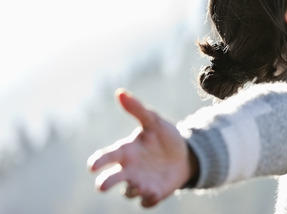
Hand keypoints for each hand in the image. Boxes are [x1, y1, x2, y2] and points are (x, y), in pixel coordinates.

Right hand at [87, 89, 192, 207]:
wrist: (186, 155)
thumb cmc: (164, 138)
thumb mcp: (154, 121)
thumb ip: (137, 109)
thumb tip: (120, 92)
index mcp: (125, 152)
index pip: (106, 157)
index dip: (98, 162)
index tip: (92, 166)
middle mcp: (128, 170)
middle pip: (111, 180)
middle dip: (105, 183)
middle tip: (101, 186)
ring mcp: (140, 183)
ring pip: (128, 192)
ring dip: (132, 190)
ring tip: (140, 185)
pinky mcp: (153, 194)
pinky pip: (146, 202)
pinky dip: (148, 200)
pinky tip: (154, 193)